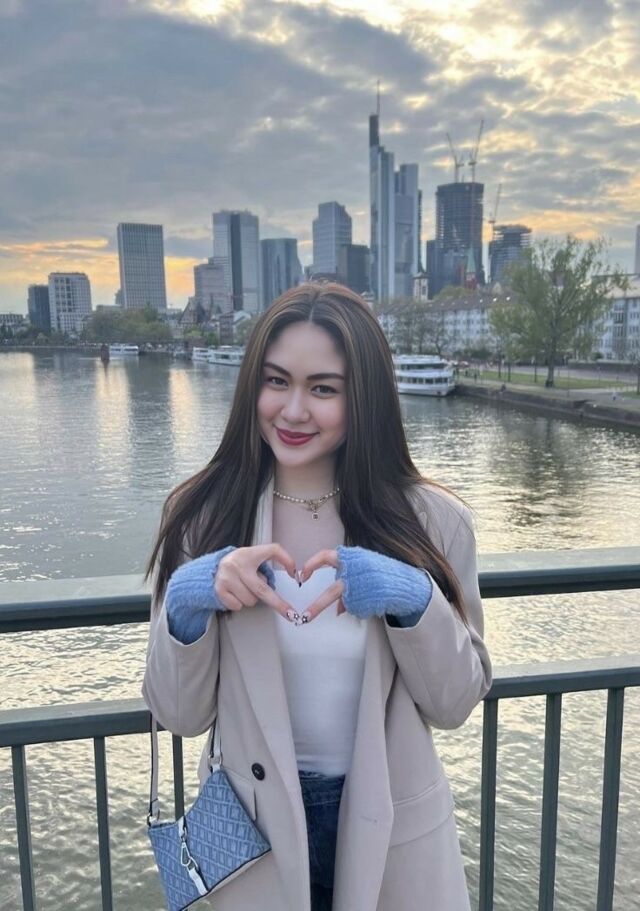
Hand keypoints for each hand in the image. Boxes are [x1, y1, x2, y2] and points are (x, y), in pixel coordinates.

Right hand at [216, 544, 297, 619]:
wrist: (214, 568)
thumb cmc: (241, 563)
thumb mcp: (257, 555)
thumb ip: (276, 559)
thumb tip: (293, 573)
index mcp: (249, 554)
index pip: (273, 551)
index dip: (286, 561)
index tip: (295, 575)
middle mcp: (237, 565)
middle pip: (262, 590)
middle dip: (278, 604)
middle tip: (289, 614)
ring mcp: (226, 578)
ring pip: (251, 600)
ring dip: (252, 598)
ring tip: (246, 587)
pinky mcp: (219, 590)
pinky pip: (238, 606)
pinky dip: (240, 602)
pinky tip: (236, 592)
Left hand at [298, 545, 431, 624]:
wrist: (406, 583)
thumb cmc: (381, 571)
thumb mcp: (363, 567)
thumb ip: (346, 576)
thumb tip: (337, 606)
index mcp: (352, 558)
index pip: (325, 557)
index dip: (311, 565)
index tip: (301, 575)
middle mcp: (355, 574)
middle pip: (332, 592)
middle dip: (317, 605)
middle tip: (304, 616)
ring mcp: (363, 591)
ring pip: (344, 603)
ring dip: (339, 607)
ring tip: (318, 616)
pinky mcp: (371, 603)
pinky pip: (355, 608)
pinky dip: (358, 607)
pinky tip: (369, 602)